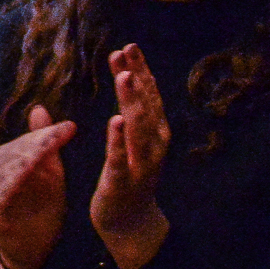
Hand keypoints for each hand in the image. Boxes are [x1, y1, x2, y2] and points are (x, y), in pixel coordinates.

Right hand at [0, 106, 74, 268]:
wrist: (32, 248)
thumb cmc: (40, 208)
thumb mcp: (48, 173)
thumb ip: (45, 144)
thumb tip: (39, 107)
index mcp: (9, 158)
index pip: (28, 140)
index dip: (48, 132)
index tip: (71, 127)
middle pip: (18, 150)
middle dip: (41, 141)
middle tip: (62, 135)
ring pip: (9, 166)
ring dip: (28, 155)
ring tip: (47, 149)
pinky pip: (3, 191)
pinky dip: (14, 179)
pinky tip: (28, 170)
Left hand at [90, 45, 170, 268]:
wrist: (130, 222)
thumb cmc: (130, 173)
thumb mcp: (132, 136)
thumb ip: (129, 105)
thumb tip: (124, 69)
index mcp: (154, 132)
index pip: (149, 95)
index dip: (141, 70)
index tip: (129, 46)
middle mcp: (153, 145)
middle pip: (146, 105)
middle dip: (137, 77)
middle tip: (127, 51)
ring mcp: (141, 163)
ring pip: (137, 128)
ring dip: (132, 101)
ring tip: (124, 77)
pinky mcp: (123, 181)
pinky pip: (120, 157)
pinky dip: (118, 139)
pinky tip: (115, 120)